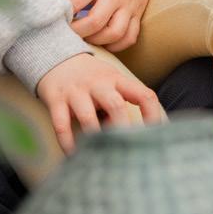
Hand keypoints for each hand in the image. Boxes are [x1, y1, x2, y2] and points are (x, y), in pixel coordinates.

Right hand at [36, 52, 163, 153]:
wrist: (57, 57)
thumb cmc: (92, 78)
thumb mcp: (111, 82)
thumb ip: (121, 104)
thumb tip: (131, 135)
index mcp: (117, 79)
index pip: (143, 95)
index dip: (153, 116)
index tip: (156, 136)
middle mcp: (98, 83)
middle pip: (116, 106)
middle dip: (122, 130)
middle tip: (126, 151)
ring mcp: (76, 91)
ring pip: (87, 117)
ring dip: (94, 138)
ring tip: (99, 156)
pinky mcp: (56, 99)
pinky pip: (61, 125)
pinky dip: (67, 142)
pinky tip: (73, 155)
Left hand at [60, 0, 169, 50]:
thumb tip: (59, 3)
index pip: (78, 1)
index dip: (63, 13)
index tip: (57, 16)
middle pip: (95, 22)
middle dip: (76, 32)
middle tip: (67, 32)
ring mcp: (130, 4)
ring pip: (115, 33)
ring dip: (96, 40)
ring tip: (86, 36)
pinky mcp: (139, 12)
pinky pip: (131, 37)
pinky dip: (116, 45)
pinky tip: (104, 40)